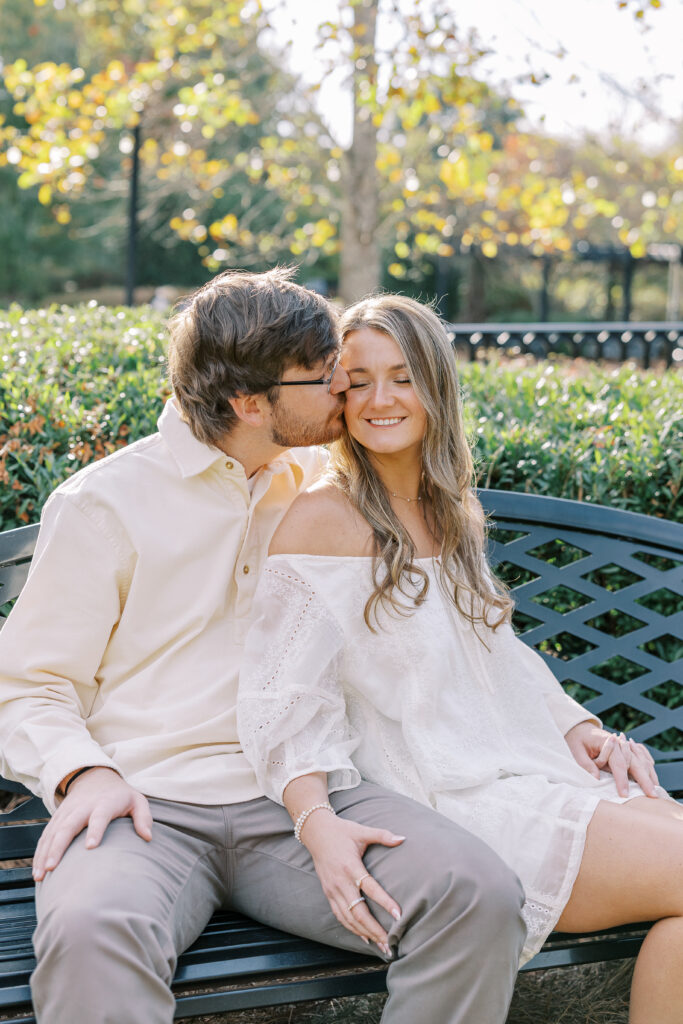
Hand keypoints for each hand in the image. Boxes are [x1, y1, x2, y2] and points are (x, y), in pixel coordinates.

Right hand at [33, 767, 152, 881]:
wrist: (95, 777)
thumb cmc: (120, 795)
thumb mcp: (137, 800)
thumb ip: (143, 817)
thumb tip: (148, 837)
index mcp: (105, 803)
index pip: (99, 817)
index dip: (95, 830)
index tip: (91, 847)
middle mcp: (83, 807)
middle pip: (69, 826)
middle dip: (59, 847)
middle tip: (52, 868)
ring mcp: (68, 812)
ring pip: (53, 832)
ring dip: (45, 853)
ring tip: (40, 875)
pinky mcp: (58, 817)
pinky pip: (46, 836)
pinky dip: (39, 852)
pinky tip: (36, 871)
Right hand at [300, 810, 403, 955]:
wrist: (315, 832)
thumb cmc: (341, 831)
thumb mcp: (361, 831)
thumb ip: (382, 835)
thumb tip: (403, 838)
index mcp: (350, 866)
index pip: (370, 888)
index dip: (384, 902)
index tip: (399, 915)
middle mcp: (340, 882)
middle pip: (358, 911)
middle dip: (375, 929)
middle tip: (391, 943)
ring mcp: (332, 890)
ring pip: (349, 918)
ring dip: (365, 933)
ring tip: (381, 946)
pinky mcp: (328, 893)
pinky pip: (340, 916)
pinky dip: (353, 928)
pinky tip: (365, 937)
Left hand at [564, 720, 658, 797]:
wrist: (579, 727)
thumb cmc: (576, 740)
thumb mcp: (575, 750)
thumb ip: (585, 764)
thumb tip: (596, 779)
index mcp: (606, 741)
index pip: (618, 763)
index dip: (622, 780)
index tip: (624, 794)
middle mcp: (619, 743)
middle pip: (635, 762)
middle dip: (644, 779)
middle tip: (652, 794)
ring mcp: (623, 744)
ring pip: (641, 759)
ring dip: (649, 773)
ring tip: (656, 788)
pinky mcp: (625, 747)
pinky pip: (640, 754)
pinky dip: (647, 762)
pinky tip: (651, 772)